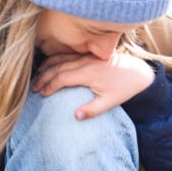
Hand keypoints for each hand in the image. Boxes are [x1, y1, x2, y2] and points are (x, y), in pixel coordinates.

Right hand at [33, 52, 154, 119]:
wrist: (138, 71)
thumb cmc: (124, 87)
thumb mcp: (111, 102)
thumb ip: (93, 109)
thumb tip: (76, 116)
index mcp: (88, 73)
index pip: (61, 78)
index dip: (49, 86)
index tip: (42, 94)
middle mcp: (84, 62)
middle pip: (56, 67)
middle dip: (43, 77)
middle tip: (33, 88)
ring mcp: (86, 57)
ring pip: (60, 59)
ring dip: (46, 67)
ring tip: (36, 76)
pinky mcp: (88, 55)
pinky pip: (67, 55)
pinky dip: (55, 59)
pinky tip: (48, 65)